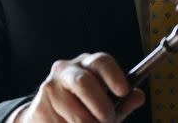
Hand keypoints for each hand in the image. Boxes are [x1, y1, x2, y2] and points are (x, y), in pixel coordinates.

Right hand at [17, 52, 144, 122]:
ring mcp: (50, 89)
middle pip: (84, 83)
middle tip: (108, 121)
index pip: (101, 61)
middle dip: (102, 109)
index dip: (114, 75)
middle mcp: (65, 71)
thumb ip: (123, 102)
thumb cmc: (82, 107)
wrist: (48, 115)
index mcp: (86, 65)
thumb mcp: (106, 103)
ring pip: (77, 115)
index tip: (123, 91)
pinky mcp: (39, 109)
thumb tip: (138, 96)